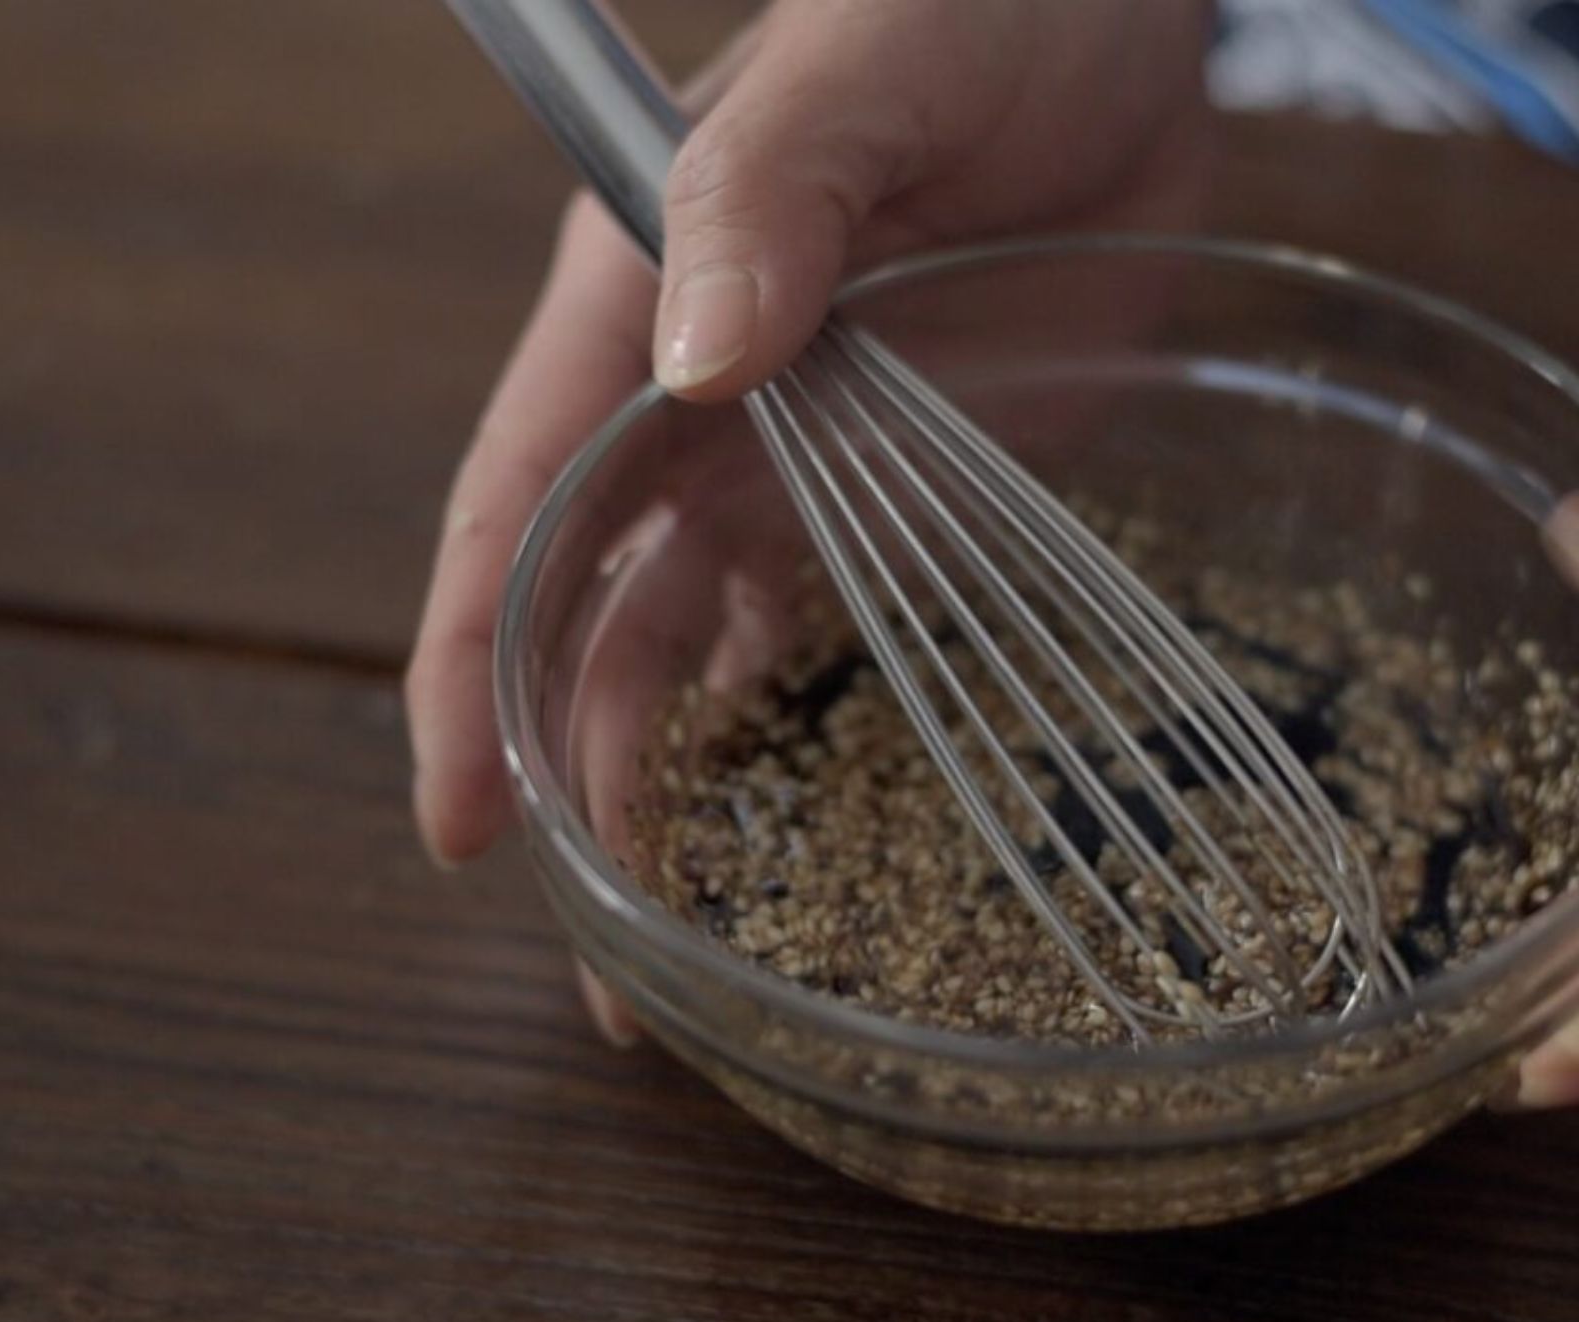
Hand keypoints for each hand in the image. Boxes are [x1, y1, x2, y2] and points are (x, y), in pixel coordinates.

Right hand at [405, 0, 1212, 1035]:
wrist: (1114, 25)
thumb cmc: (965, 4)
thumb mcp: (860, 70)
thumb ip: (769, 195)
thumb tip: (699, 361)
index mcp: (634, 316)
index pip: (512, 515)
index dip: (469, 674)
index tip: (463, 824)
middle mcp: (692, 411)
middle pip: (592, 624)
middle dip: (578, 786)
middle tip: (607, 969)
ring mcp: (797, 459)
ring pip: (699, 648)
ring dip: (685, 788)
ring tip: (698, 941)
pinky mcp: (901, 483)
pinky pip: (827, 620)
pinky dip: (797, 719)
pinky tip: (803, 819)